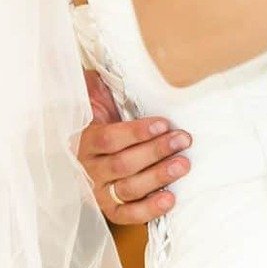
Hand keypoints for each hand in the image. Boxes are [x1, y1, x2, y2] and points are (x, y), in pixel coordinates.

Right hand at [76, 73, 189, 225]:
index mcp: (83, 140)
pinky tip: (170, 198)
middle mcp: (87, 168)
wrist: (91, 146)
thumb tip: (98, 52)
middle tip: (183, 139)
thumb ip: (98, 81)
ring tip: (183, 164)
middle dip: (155, 151)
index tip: (163, 123)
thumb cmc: (102, 116)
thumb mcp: (96, 94)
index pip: (108, 139)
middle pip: (122, 164)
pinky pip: (127, 215)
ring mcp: (98, 190)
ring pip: (127, 188)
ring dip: (158, 176)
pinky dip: (149, 209)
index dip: (136, 133)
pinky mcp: (110, 208)